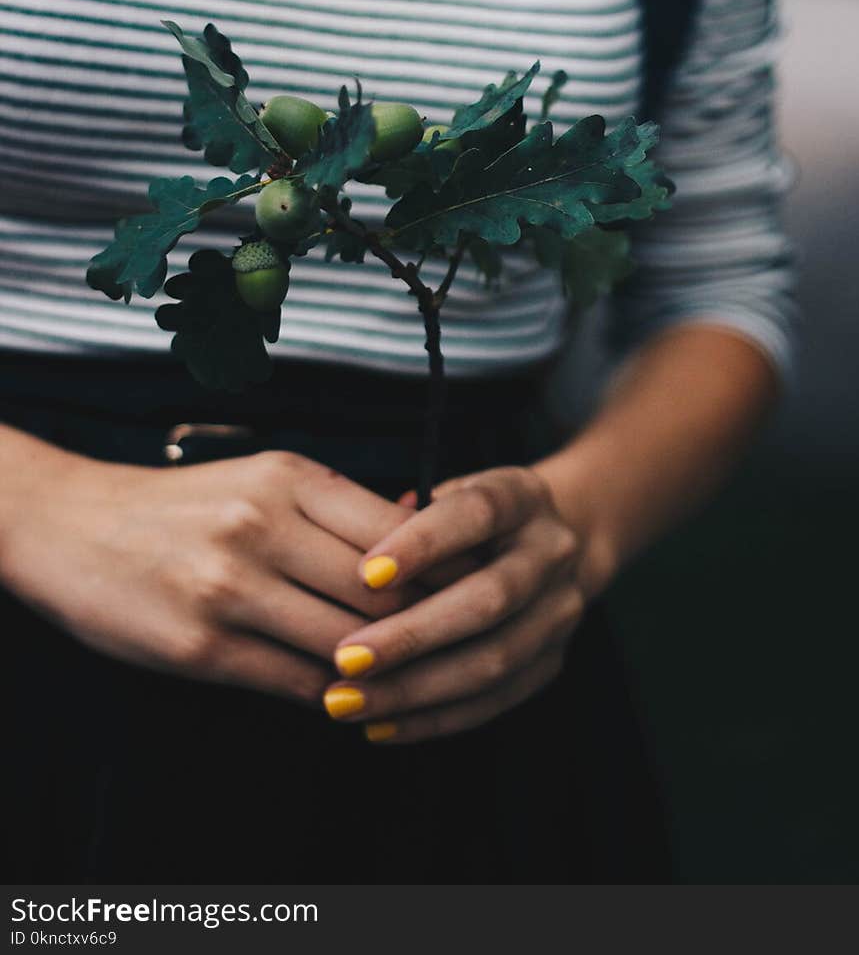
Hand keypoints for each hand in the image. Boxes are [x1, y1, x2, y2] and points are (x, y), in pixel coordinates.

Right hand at [1, 441, 419, 705]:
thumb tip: (424, 516)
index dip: (444, 571)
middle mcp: (262, 526)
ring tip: (405, 678)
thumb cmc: (185, 504)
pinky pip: (296, 683)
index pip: (399, 533)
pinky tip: (346, 693)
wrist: (76, 526)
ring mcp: (230, 588)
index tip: (469, 592)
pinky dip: (332, 694)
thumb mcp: (262, 477)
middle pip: (382, 592)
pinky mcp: (202, 647)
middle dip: (424, 625)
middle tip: (451, 645)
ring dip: (382, 670)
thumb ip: (339, 504)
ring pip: (346, 644)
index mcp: (288, 477)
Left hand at [323, 465, 586, 741]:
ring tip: (347, 701)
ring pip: (494, 660)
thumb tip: (345, 556)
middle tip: (345, 658)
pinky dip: (434, 719)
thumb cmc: (469, 518)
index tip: (364, 575)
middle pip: (490, 598)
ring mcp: (559, 611)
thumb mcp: (448, 491)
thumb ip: (406, 517)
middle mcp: (551, 553)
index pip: (478, 513)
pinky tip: (379, 724)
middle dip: (413, 634)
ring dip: (415, 688)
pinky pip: (494, 702)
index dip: (423, 543)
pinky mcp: (551, 662)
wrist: (548, 543)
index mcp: (522, 497)